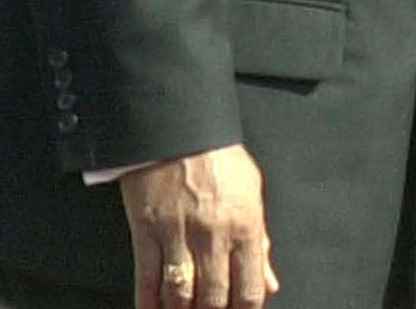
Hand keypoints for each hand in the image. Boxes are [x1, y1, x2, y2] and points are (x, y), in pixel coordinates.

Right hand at [120, 145, 278, 308]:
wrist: (178, 125)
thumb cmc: (217, 155)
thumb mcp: (251, 191)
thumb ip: (260, 242)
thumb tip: (269, 282)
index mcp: (245, 224)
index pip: (249, 288)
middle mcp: (214, 234)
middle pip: (214, 298)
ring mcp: (179, 234)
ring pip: (180, 295)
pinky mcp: (147, 230)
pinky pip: (146, 278)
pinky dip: (148, 302)